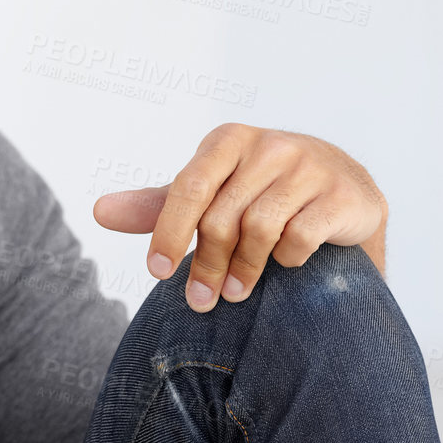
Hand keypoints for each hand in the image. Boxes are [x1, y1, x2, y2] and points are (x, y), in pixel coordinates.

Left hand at [93, 123, 386, 310]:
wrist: (343, 191)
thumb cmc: (261, 193)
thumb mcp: (209, 194)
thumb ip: (158, 205)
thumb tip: (100, 211)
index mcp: (228, 141)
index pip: (189, 187)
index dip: (170, 232)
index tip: (158, 272)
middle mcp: (270, 145)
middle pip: (223, 217)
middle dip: (205, 265)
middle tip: (199, 301)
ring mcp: (310, 166)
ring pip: (260, 229)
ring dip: (243, 270)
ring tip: (234, 293)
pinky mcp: (341, 194)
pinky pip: (300, 236)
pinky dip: (287, 259)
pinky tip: (285, 263)